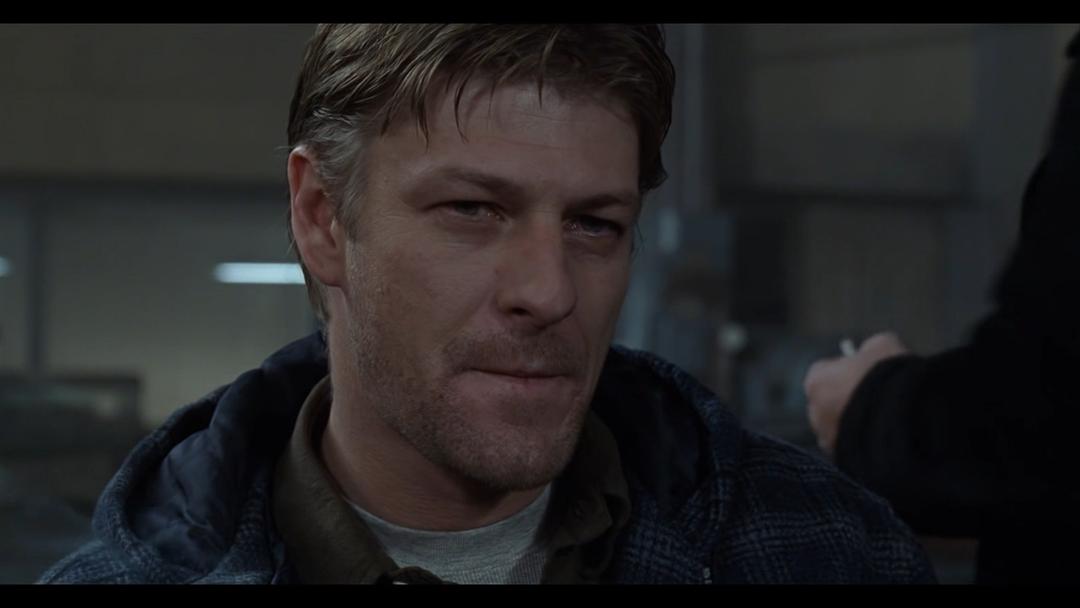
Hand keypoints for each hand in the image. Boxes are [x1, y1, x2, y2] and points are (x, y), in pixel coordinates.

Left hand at [804, 332, 908, 454]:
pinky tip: (888, 438)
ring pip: (840, 429)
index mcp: (816, 381)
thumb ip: (869, 349)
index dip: (843, 371)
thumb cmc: (890, 374)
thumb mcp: (882, 346)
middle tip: (875, 397)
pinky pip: (853, 449)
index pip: (823, 372)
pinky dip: (866, 444)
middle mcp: (815, 412)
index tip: (861, 372)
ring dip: (856, 425)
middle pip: (828, 403)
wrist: (906, 416)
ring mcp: (828, 440)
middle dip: (847, 400)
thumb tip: (870, 352)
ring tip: (885, 420)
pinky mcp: (845, 461)